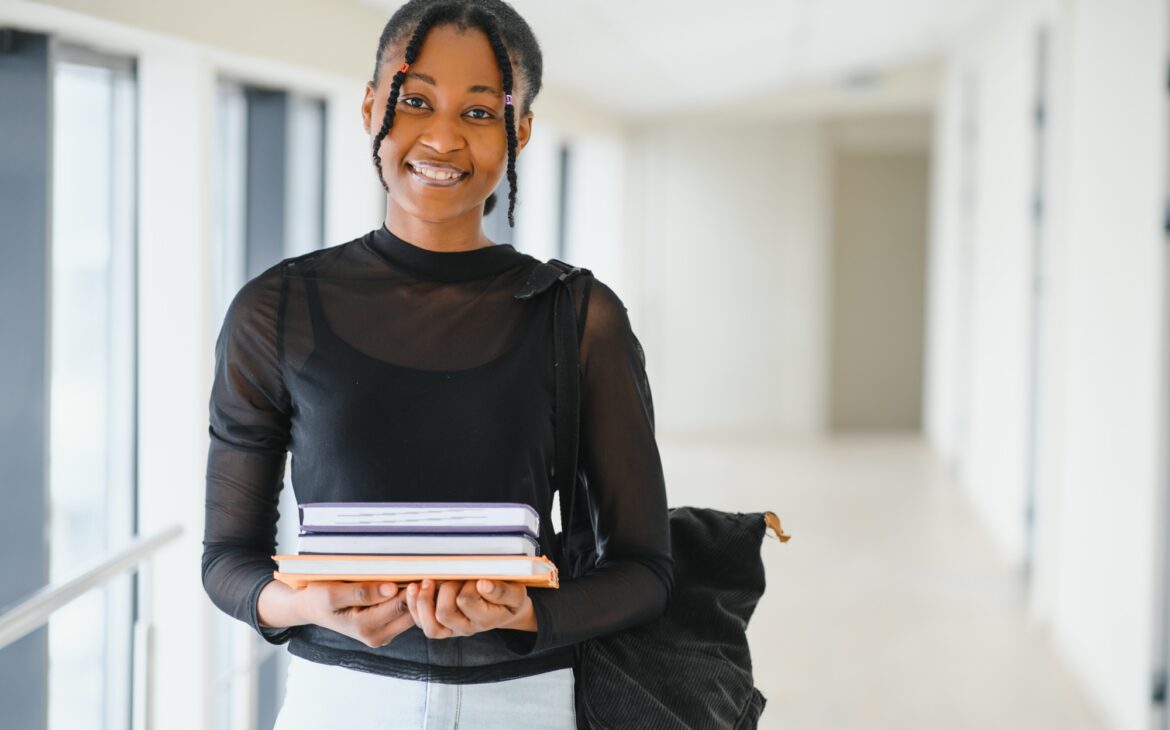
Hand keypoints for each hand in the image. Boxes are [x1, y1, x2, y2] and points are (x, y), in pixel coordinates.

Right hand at [294, 580, 415, 648]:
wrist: (311, 608)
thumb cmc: (319, 597)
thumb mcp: (333, 592)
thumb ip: (363, 592)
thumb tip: (392, 588)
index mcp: (364, 627)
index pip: (400, 606)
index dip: (413, 588)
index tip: (423, 571)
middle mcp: (376, 636)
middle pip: (411, 614)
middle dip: (419, 595)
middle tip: (428, 573)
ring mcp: (381, 635)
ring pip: (411, 617)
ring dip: (416, 600)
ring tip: (422, 578)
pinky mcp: (384, 631)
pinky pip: (404, 618)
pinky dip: (410, 603)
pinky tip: (411, 587)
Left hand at [404, 578, 534, 638]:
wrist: (505, 609)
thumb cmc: (508, 598)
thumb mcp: (515, 593)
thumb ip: (502, 591)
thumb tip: (483, 584)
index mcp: (485, 619)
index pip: (466, 601)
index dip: (465, 585)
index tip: (474, 577)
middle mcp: (466, 627)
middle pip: (444, 614)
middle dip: (445, 589)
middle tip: (454, 577)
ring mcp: (451, 628)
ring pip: (429, 625)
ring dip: (423, 601)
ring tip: (426, 582)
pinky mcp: (438, 624)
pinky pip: (420, 622)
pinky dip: (413, 605)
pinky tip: (414, 587)